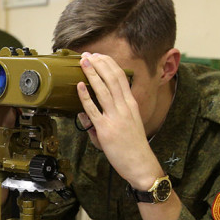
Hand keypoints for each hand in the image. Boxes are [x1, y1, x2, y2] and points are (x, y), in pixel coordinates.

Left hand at [76, 52, 161, 188]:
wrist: (140, 164)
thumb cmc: (133, 146)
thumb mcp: (126, 124)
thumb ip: (110, 115)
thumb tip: (86, 113)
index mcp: (131, 104)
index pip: (121, 78)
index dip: (109, 65)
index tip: (100, 57)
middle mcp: (124, 107)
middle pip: (112, 79)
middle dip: (99, 64)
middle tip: (88, 55)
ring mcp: (115, 117)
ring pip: (103, 90)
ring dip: (93, 74)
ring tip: (84, 63)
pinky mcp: (105, 129)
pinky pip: (93, 110)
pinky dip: (85, 97)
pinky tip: (79, 86)